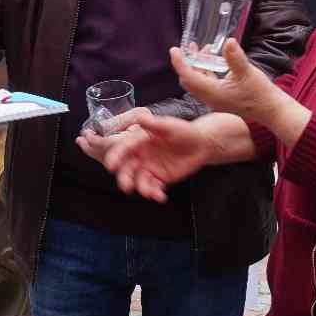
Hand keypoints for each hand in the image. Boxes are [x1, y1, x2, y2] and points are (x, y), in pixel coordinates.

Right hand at [79, 112, 255, 202]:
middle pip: (125, 166)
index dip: (116, 154)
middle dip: (123, 175)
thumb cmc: (185, 129)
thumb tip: (140, 118)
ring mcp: (150, 166)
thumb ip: (154, 123)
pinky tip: (159, 196)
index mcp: (140, 137)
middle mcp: (141, 152)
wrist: (204, 143)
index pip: (123, 146)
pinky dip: (153, 193)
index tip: (112, 164)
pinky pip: (152, 188)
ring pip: (137, 179)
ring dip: (138, 187)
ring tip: (146, 192)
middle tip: (124, 184)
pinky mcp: (161, 178)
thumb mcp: (170, 124)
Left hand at [170, 37, 276, 122]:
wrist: (273, 112)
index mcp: (213, 93)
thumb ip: (235, 57)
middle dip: (186, 63)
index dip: (179, 63)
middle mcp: (210, 99)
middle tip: (188, 48)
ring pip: (198, 83)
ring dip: (197, 67)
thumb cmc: (261, 94)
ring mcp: (216, 101)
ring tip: (203, 50)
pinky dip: (206, 72)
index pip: (189, 77)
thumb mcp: (247, 72)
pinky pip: (207, 85)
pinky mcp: (222, 100)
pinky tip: (215, 61)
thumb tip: (228, 42)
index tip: (174, 50)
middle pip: (189, 81)